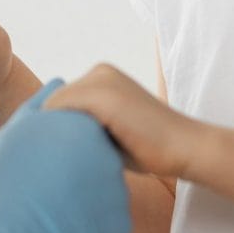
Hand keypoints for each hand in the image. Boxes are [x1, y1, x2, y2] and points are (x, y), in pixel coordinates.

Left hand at [46, 63, 200, 179]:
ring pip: (55, 107)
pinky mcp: (103, 96)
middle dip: (49, 128)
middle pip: (55, 101)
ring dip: (51, 132)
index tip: (48, 151)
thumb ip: (86, 126)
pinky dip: (55, 132)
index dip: (51, 125)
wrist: (185, 147)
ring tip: (55, 160)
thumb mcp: (111, 130)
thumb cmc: (150, 147)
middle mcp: (100, 71)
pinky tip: (60, 155)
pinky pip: (61, 111)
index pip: (61, 99)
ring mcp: (101, 81)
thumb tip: (50, 139)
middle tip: (50, 158)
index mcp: (103, 76)